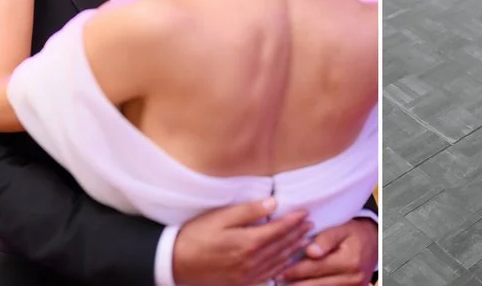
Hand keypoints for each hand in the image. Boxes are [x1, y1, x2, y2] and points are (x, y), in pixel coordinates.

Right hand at [171, 199, 312, 285]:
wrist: (172, 263)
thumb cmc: (194, 236)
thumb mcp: (219, 218)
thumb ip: (248, 211)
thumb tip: (273, 203)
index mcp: (248, 242)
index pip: (279, 229)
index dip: (293, 220)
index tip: (304, 212)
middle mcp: (252, 260)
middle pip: (281, 245)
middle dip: (297, 233)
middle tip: (310, 224)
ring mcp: (247, 274)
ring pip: (278, 261)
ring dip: (293, 249)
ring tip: (304, 239)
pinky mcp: (240, 282)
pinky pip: (267, 275)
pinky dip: (280, 267)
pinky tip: (286, 261)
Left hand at [278, 218, 374, 285]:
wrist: (375, 243)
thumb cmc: (355, 234)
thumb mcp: (342, 229)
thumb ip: (325, 239)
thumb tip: (310, 252)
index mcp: (349, 261)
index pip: (314, 268)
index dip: (293, 270)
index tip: (277, 271)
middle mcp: (353, 278)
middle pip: (314, 284)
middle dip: (293, 283)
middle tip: (276, 279)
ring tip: (286, 283)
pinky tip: (301, 284)